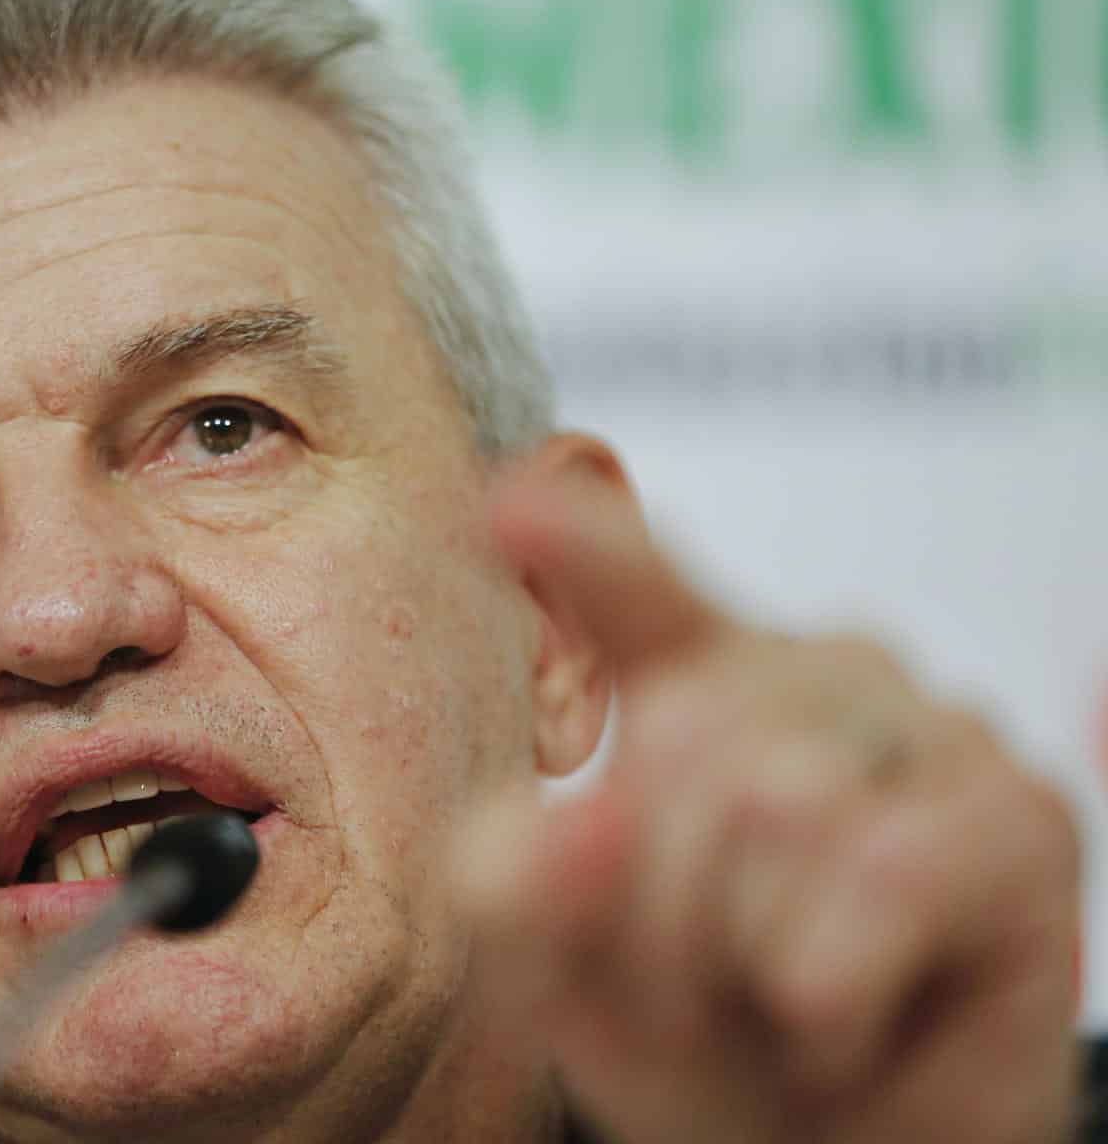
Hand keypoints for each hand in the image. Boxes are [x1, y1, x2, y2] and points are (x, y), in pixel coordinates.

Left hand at [461, 466, 1083, 1143]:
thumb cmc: (698, 1034)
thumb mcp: (558, 965)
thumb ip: (517, 883)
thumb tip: (575, 818)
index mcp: (696, 683)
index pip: (636, 589)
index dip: (584, 544)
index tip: (514, 500)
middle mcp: (814, 674)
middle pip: (679, 744)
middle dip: (654, 916)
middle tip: (699, 991)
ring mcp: (929, 726)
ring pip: (776, 802)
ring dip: (742, 962)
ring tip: (775, 1007)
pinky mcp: (1020, 814)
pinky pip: (882, 872)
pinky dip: (829, 990)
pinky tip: (838, 1023)